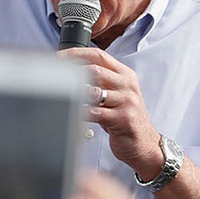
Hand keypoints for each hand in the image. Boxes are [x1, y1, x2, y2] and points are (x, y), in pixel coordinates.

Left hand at [59, 47, 164, 180]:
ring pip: (94, 91)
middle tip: (55, 78)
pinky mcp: (123, 119)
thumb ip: (100, 81)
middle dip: (72, 73)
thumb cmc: (124, 119)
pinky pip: (95, 113)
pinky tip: (74, 114)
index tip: (59, 57)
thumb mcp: (117, 94)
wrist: (144, 144)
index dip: (76, 54)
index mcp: (126, 75)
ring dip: (75, 95)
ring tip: (63, 97)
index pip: (99, 56)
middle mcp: (127, 86)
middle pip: (95, 70)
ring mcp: (127, 102)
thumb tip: (71, 71)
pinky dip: (81, 113)